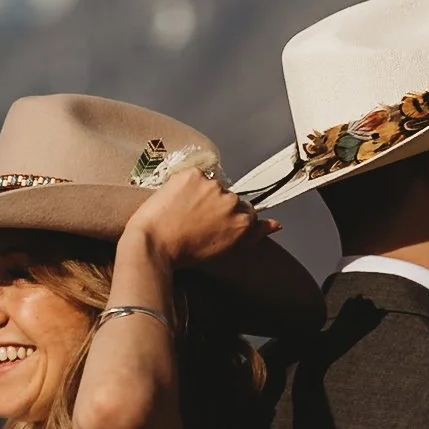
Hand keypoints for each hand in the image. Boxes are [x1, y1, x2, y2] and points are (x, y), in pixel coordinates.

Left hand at [122, 168, 276, 271]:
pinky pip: (195, 176)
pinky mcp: (193, 175)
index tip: (214, 224)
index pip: (247, 212)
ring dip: (201, 194)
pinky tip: (175, 201)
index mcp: (243, 222)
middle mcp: (232, 202)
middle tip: (195, 220)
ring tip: (182, 212)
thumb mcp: (225, 250)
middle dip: (217, 206)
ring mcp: (212, 186)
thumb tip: (275, 224)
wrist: (153, 245)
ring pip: (212, 186)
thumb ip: (253, 235)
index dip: (228, 219)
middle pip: (230, 198)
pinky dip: (186, 185)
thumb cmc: (185, 253)